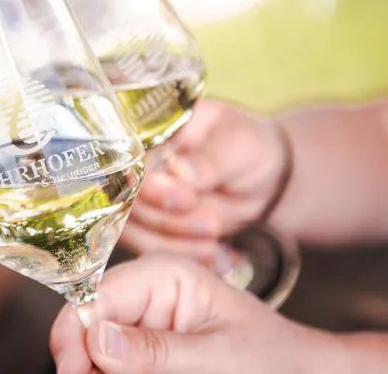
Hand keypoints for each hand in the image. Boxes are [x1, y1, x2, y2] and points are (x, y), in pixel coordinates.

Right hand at [50, 253, 333, 373]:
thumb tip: (94, 341)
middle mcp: (145, 293)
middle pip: (88, 324)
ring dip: (99, 371)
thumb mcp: (217, 358)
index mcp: (163, 274)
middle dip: (85, 361)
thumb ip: (154, 351)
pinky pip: (116, 365)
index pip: (96, 294)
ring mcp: (143, 322)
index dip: (74, 331)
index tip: (72, 373)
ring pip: (96, 350)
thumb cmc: (274, 358)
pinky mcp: (145, 349)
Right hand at [121, 99, 288, 259]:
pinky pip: (146, 247)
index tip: (188, 199)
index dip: (151, 187)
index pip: (128, 162)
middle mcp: (133, 164)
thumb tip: (178, 171)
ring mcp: (136, 196)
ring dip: (173, 244)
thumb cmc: (245, 148)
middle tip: (211, 225)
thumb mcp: (237, 145)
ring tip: (212, 244)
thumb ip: (207, 160)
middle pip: (126, 201)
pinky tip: (208, 255)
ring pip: (132, 231)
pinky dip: (178, 256)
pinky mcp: (145, 225)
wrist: (261, 177)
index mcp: (148, 131)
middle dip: (168, 220)